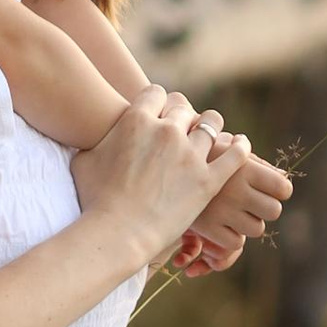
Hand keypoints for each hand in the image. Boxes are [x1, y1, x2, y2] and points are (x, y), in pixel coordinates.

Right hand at [71, 86, 241, 266]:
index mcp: (137, 120)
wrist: (117, 233)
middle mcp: (167, 131)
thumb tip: (90, 137)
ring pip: (212, 123)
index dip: (158, 102)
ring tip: (212, 133)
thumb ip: (94, 142)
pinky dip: (240, 147)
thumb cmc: (95, 200)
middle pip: (184, 107)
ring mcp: (190, 155)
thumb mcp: (84, 161)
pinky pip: (234, 155)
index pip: (156, 93)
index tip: (159, 112)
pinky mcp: (208, 180)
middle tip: (182, 125)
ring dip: (210, 126)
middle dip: (182, 114)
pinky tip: (241, 144)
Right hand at [172, 135, 290, 274]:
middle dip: (264, 208)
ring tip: (231, 211)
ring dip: (247, 223)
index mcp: (244, 166)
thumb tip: (283, 176)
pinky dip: (229, 237)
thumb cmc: (195, 153)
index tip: (266, 187)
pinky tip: (219, 223)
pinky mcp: (208, 229)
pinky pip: (234, 242)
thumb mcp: (224, 146)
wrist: (156, 165)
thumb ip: (254, 161)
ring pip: (256, 229)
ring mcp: (223, 211)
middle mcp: (237, 189)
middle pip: (274, 211)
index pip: (284, 187)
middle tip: (249, 201)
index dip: (278, 189)